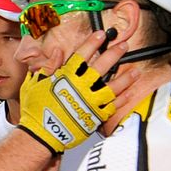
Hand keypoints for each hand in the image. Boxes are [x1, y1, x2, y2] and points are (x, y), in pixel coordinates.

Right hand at [18, 29, 131, 153]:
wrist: (41, 135)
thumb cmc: (35, 111)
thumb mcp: (35, 84)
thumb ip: (48, 67)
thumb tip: (57, 52)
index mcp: (65, 77)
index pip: (82, 54)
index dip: (92, 43)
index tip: (101, 35)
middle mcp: (80, 87)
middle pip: (102, 66)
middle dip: (114, 53)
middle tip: (123, 46)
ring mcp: (89, 102)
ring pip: (113, 86)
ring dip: (125, 77)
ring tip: (135, 71)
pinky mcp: (94, 116)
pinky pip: (113, 106)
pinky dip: (122, 99)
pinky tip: (129, 92)